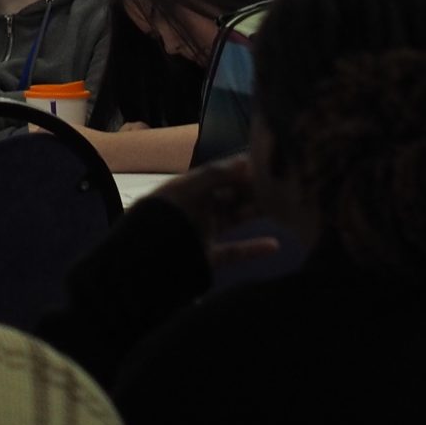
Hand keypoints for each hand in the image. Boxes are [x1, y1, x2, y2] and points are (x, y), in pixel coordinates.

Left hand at [146, 155, 280, 269]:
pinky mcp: (208, 257)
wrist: (142, 263)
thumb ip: (216, 174)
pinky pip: (235, 251)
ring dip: (257, 211)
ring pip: (236, 218)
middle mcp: (199, 206)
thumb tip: (247, 161)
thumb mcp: (186, 189)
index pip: (221, 173)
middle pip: (232, 194)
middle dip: (254, 188)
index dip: (243, 168)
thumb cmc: (163, 218)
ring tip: (284, 205)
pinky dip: (253, 249)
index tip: (269, 162)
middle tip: (283, 183)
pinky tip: (274, 245)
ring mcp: (204, 232)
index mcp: (190, 187)